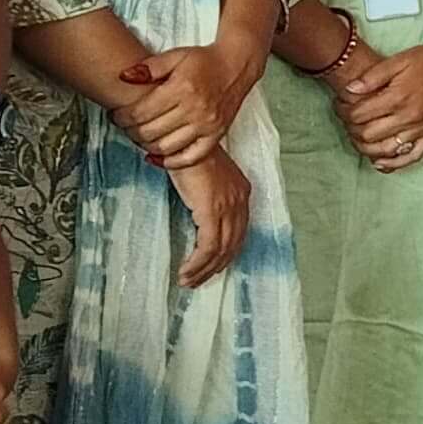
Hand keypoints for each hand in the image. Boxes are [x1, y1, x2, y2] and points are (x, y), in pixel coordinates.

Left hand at [115, 44, 256, 169]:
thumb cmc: (204, 61)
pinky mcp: (216, 135)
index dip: (122, 117)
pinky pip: (190, 158)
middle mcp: (195, 109)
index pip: (141, 112)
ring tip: (139, 137)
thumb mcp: (174, 56)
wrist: (236, 66)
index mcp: (182, 88)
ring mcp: (207, 125)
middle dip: (130, 131)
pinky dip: (170, 162)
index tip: (116, 115)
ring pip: (166, 147)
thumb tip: (124, 77)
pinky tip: (156, 157)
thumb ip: (148, 67)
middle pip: (150, 132)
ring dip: (145, 145)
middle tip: (124, 126)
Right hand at [166, 151, 249, 286]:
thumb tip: (197, 214)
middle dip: (215, 266)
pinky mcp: (212, 212)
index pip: (239, 232)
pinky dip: (197, 263)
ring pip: (220, 250)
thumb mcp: (204, 178)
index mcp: (241, 192)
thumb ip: (207, 196)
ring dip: (203, 270)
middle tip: (197, 281)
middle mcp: (239, 201)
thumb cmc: (187, 155)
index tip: (211, 267)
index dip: (226, 253)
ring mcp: (228, 207)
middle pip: (232, 245)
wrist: (181, 142)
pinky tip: (185, 272)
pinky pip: (207, 247)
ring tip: (188, 281)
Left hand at [337, 33, 422, 171]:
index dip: (344, 112)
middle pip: (370, 135)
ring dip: (367, 148)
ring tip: (358, 140)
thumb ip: (371, 77)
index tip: (340, 107)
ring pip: (387, 149)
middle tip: (347, 122)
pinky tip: (381, 162)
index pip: (360, 115)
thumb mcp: (395, 62)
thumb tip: (349, 90)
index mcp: (398, 97)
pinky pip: (413, 156)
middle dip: (352, 129)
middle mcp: (410, 116)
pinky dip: (395, 163)